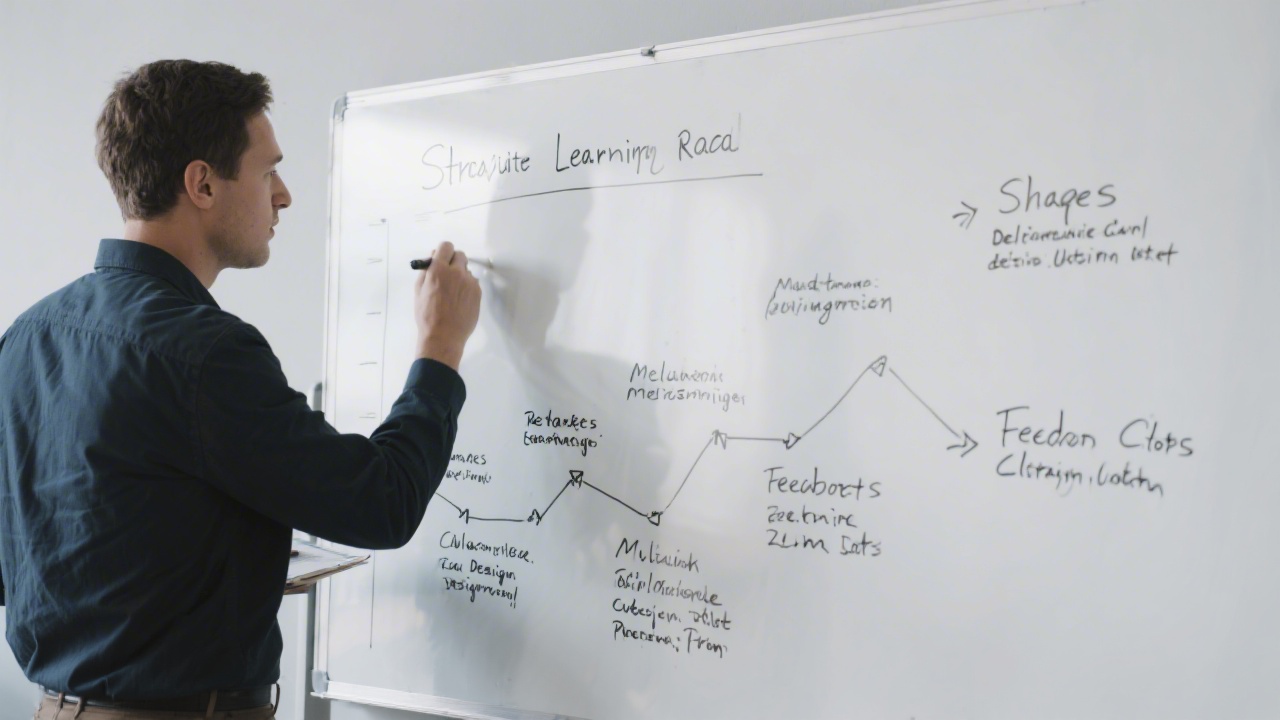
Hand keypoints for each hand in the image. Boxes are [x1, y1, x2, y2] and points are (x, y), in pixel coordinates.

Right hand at [414, 241, 481, 369]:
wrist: (443, 336)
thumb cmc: (427, 315)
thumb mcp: (419, 290)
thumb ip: (426, 271)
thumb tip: (433, 258)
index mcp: (439, 269)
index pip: (446, 246)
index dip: (443, 252)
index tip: (441, 259)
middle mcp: (456, 272)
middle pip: (460, 255)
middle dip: (453, 261)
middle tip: (447, 273)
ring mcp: (470, 282)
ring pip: (466, 270)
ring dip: (460, 276)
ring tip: (452, 293)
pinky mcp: (478, 292)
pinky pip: (472, 283)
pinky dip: (466, 287)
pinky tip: (459, 301)